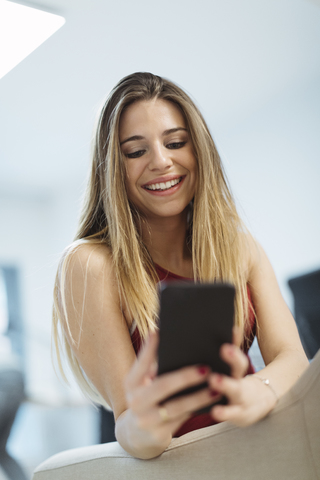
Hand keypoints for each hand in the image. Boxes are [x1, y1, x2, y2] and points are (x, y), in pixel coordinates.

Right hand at [123, 331, 214, 446]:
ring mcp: (147, 420)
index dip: (150, 349)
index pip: (141, 363)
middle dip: (185, 377)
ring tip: (216, 388)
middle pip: (163, 386)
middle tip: (205, 368)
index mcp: (130, 383)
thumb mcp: (141, 384)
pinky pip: (183, 419)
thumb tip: (163, 336)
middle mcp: (135, 401)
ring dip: (198, 397)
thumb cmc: (145, 399)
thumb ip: (151, 365)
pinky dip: (198, 409)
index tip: (160, 332)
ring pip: (177, 407)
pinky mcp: (159, 434)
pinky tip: (212, 401)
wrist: (137, 435)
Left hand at [208, 327, 276, 426]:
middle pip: (239, 365)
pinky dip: (224, 412)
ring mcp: (240, 397)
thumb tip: (212, 320)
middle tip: (225, 348)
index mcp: (238, 366)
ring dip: (226, 385)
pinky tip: (215, 411)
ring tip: (214, 379)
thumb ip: (223, 350)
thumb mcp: (231, 366)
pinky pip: (230, 414)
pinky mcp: (236, 414)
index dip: (235, 339)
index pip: (236, 347)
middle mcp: (241, 378)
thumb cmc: (236, 381)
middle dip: (233, 357)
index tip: (231, 328)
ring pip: (236, 390)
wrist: (255, 405)